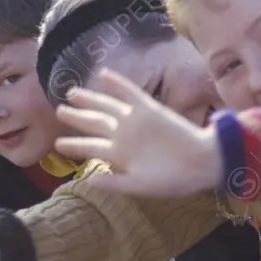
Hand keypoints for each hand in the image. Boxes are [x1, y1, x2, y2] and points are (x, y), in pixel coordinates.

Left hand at [54, 68, 222, 196]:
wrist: (203, 163)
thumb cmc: (175, 179)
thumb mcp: (140, 186)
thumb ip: (114, 184)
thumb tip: (87, 181)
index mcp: (120, 154)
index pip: (91, 146)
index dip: (74, 145)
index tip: (57, 144)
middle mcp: (124, 135)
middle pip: (95, 122)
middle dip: (76, 117)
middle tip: (58, 110)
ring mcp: (135, 121)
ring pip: (107, 106)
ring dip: (90, 99)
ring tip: (71, 93)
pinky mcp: (149, 109)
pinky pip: (130, 93)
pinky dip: (117, 84)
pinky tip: (103, 74)